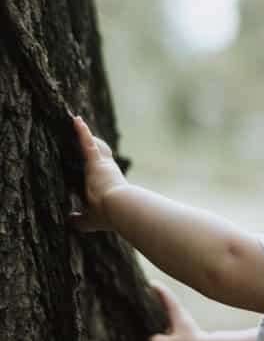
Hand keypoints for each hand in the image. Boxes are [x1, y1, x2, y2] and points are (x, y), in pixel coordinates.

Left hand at [68, 115, 127, 231]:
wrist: (118, 208)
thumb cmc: (107, 215)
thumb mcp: (90, 220)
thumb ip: (79, 219)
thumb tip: (69, 219)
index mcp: (108, 183)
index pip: (100, 171)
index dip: (96, 166)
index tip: (88, 163)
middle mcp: (107, 170)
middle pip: (100, 153)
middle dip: (94, 145)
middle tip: (85, 137)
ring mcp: (102, 164)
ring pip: (95, 144)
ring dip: (86, 135)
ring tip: (76, 122)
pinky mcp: (95, 160)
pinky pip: (86, 141)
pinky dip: (81, 130)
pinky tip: (75, 120)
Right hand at [147, 281, 204, 340]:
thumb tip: (149, 340)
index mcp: (178, 315)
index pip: (167, 297)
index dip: (158, 289)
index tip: (149, 282)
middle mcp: (181, 316)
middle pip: (166, 302)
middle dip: (155, 297)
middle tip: (143, 295)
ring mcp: (182, 324)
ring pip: (168, 312)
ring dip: (158, 310)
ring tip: (145, 311)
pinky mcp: (183, 333)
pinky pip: (169, 323)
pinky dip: (161, 321)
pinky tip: (155, 330)